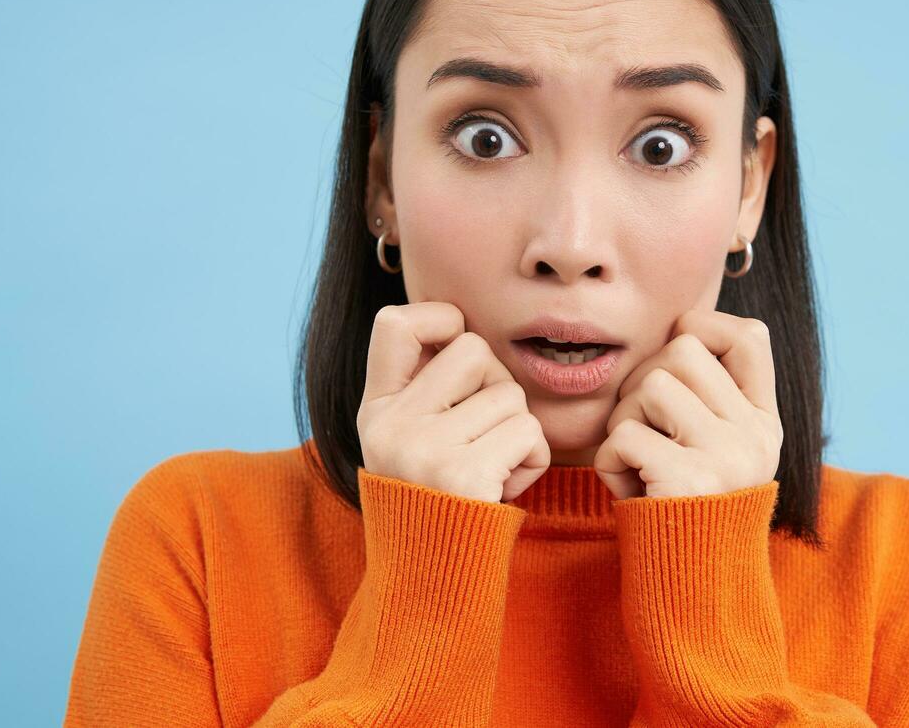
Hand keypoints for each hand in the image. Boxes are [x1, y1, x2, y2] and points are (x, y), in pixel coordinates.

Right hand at [357, 301, 550, 503]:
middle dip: (497, 387)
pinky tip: (504, 488)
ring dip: (519, 431)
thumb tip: (459, 324)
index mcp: (376, 410)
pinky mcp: (462, 477)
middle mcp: (391, 425)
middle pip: (475, 351)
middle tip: (484, 435)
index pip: (395, 322)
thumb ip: (426, 388)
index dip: (439, 319)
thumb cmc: (438, 504)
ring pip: (511, 395)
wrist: (431, 589)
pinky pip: (528, 434)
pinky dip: (533, 460)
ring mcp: (422, 449)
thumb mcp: (409, 441)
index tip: (455, 346)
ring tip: (491, 471)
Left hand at [593, 309, 781, 498]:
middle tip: (642, 431)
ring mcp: (730, 457)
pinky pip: (625, 434)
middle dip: (641, 383)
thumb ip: (703, 394)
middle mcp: (756, 436)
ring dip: (622, 421)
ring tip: (634, 461)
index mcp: (763, 422)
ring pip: (652, 384)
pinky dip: (609, 460)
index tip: (673, 370)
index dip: (702, 329)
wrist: (683, 590)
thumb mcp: (709, 447)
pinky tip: (627, 487)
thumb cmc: (676, 505)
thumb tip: (675, 326)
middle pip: (683, 350)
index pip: (749, 336)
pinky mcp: (693, 483)